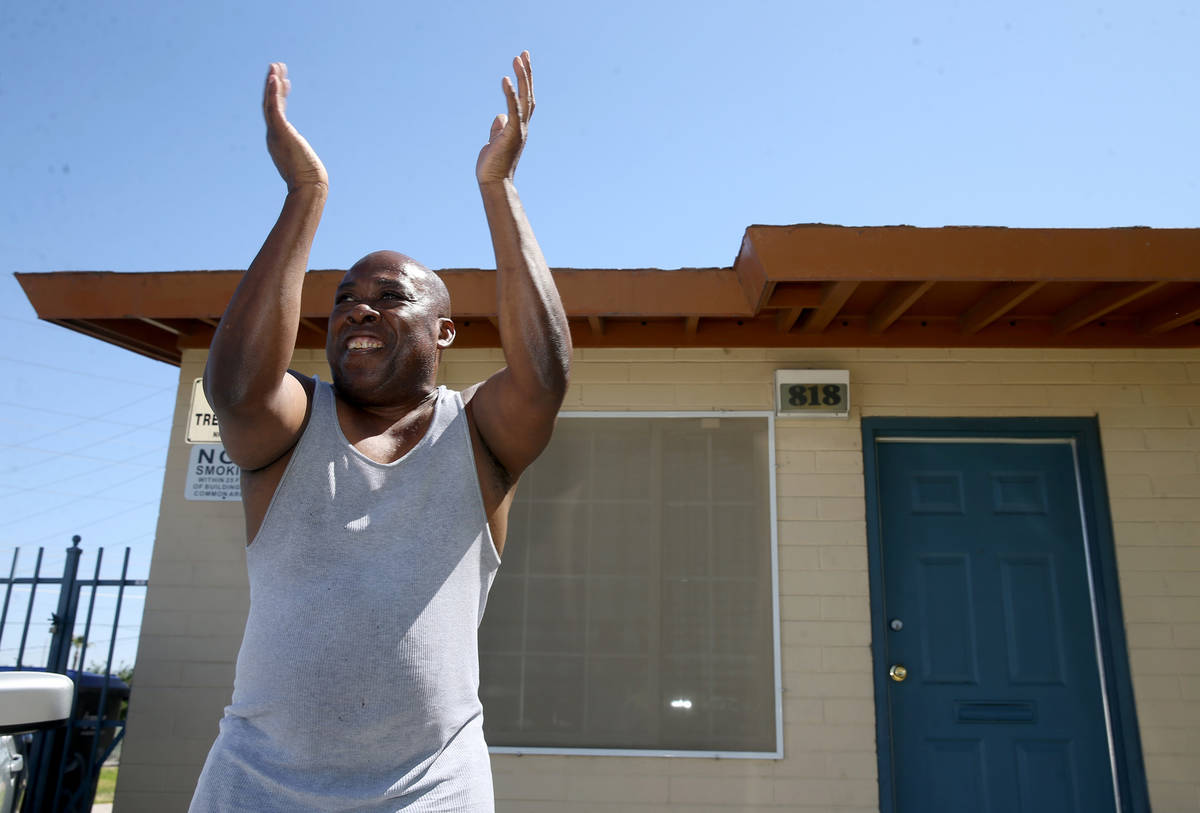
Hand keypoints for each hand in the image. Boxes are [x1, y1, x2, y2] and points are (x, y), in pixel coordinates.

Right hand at [262, 62, 328, 190]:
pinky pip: (274, 109)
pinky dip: (274, 94)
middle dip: (273, 84)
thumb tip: (311, 162)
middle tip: (276, 65)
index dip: (279, 95)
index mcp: (278, 138)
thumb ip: (301, 155)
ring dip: (272, 83)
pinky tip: (275, 79)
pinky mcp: (280, 133)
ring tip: (275, 66)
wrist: (308, 185)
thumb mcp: (303, 160)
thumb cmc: (308, 178)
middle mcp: (273, 134)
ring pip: (270, 103)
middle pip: (270, 103)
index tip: (284, 81)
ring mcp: (274, 133)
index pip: (277, 111)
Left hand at [476, 51, 534, 184]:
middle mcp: (522, 126)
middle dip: (526, 73)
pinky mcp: (512, 134)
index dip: (525, 82)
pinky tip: (506, 79)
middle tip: (524, 53)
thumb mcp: (494, 141)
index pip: (524, 100)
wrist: (493, 183)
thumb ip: (498, 128)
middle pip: (528, 95)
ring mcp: (519, 130)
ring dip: (522, 78)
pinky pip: (512, 110)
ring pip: (524, 99)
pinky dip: (510, 94)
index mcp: (519, 127)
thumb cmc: (493, 166)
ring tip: (517, 58)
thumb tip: (499, 116)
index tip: (522, 63)